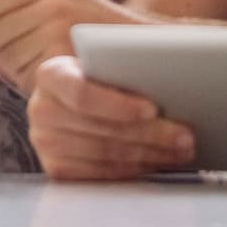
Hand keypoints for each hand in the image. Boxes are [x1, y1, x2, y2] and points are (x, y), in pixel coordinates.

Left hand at [0, 0, 144, 92]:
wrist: (156, 50)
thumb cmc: (105, 40)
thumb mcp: (67, 10)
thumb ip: (28, 16)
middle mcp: (48, 0)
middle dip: (0, 59)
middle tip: (22, 72)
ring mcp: (56, 25)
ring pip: (7, 60)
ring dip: (18, 76)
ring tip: (45, 77)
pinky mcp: (62, 53)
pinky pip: (25, 76)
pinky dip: (33, 87)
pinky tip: (53, 85)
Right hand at [26, 56, 194, 179]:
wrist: (66, 104)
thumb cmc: (96, 79)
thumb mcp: (104, 62)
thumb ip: (128, 59)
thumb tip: (176, 51)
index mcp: (50, 75)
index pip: (82, 94)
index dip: (119, 105)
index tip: (153, 109)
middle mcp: (41, 110)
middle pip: (101, 129)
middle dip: (150, 134)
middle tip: (186, 135)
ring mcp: (45, 144)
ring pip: (106, 155)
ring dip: (150, 154)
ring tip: (181, 149)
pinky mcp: (57, 170)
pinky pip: (102, 175)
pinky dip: (134, 169)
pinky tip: (158, 161)